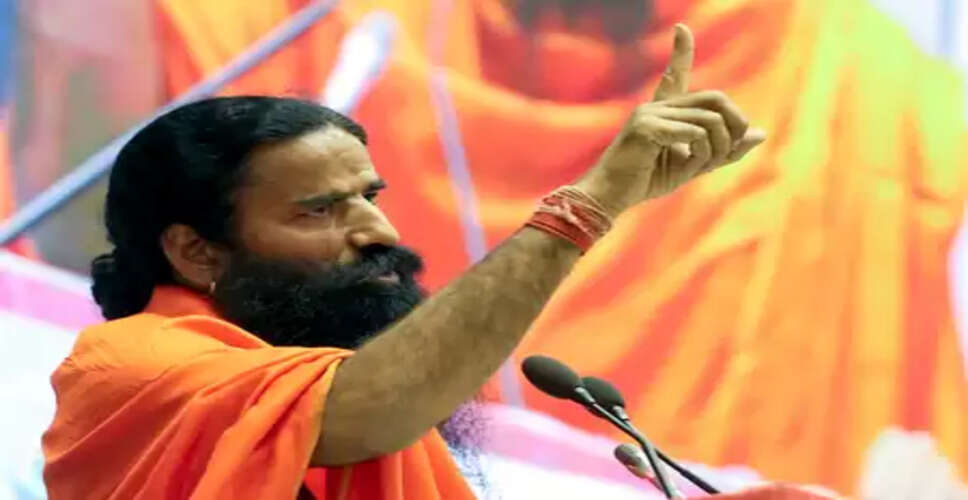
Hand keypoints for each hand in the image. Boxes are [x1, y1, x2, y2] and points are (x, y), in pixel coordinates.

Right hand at [575, 24, 766, 216]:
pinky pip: (695, 133)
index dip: (681, 50)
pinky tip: (686, 165)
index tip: (682, 29)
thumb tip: (761, 134)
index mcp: (664, 110)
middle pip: (715, 99)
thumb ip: (724, 149)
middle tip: (726, 154)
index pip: (676, 73)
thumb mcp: (694, 165)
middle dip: (734, 127)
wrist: (611, 197)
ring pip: (710, 121)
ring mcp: (650, 113)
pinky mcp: (646, 127)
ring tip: (699, 166)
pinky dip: (701, 154)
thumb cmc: (646, 180)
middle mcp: (656, 105)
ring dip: (717, 149)